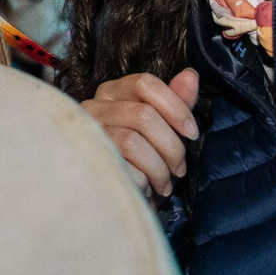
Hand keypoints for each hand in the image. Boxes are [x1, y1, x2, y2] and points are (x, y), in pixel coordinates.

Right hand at [82, 68, 201, 198]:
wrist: (116, 199)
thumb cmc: (142, 161)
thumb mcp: (164, 130)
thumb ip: (176, 102)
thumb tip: (191, 75)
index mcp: (112, 92)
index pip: (144, 83)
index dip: (175, 107)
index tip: (192, 133)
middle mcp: (93, 108)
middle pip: (143, 115)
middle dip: (171, 146)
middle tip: (180, 169)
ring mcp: (86, 134)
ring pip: (132, 142)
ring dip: (159, 168)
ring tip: (165, 184)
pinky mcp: (84, 161)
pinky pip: (121, 167)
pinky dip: (142, 182)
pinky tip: (145, 190)